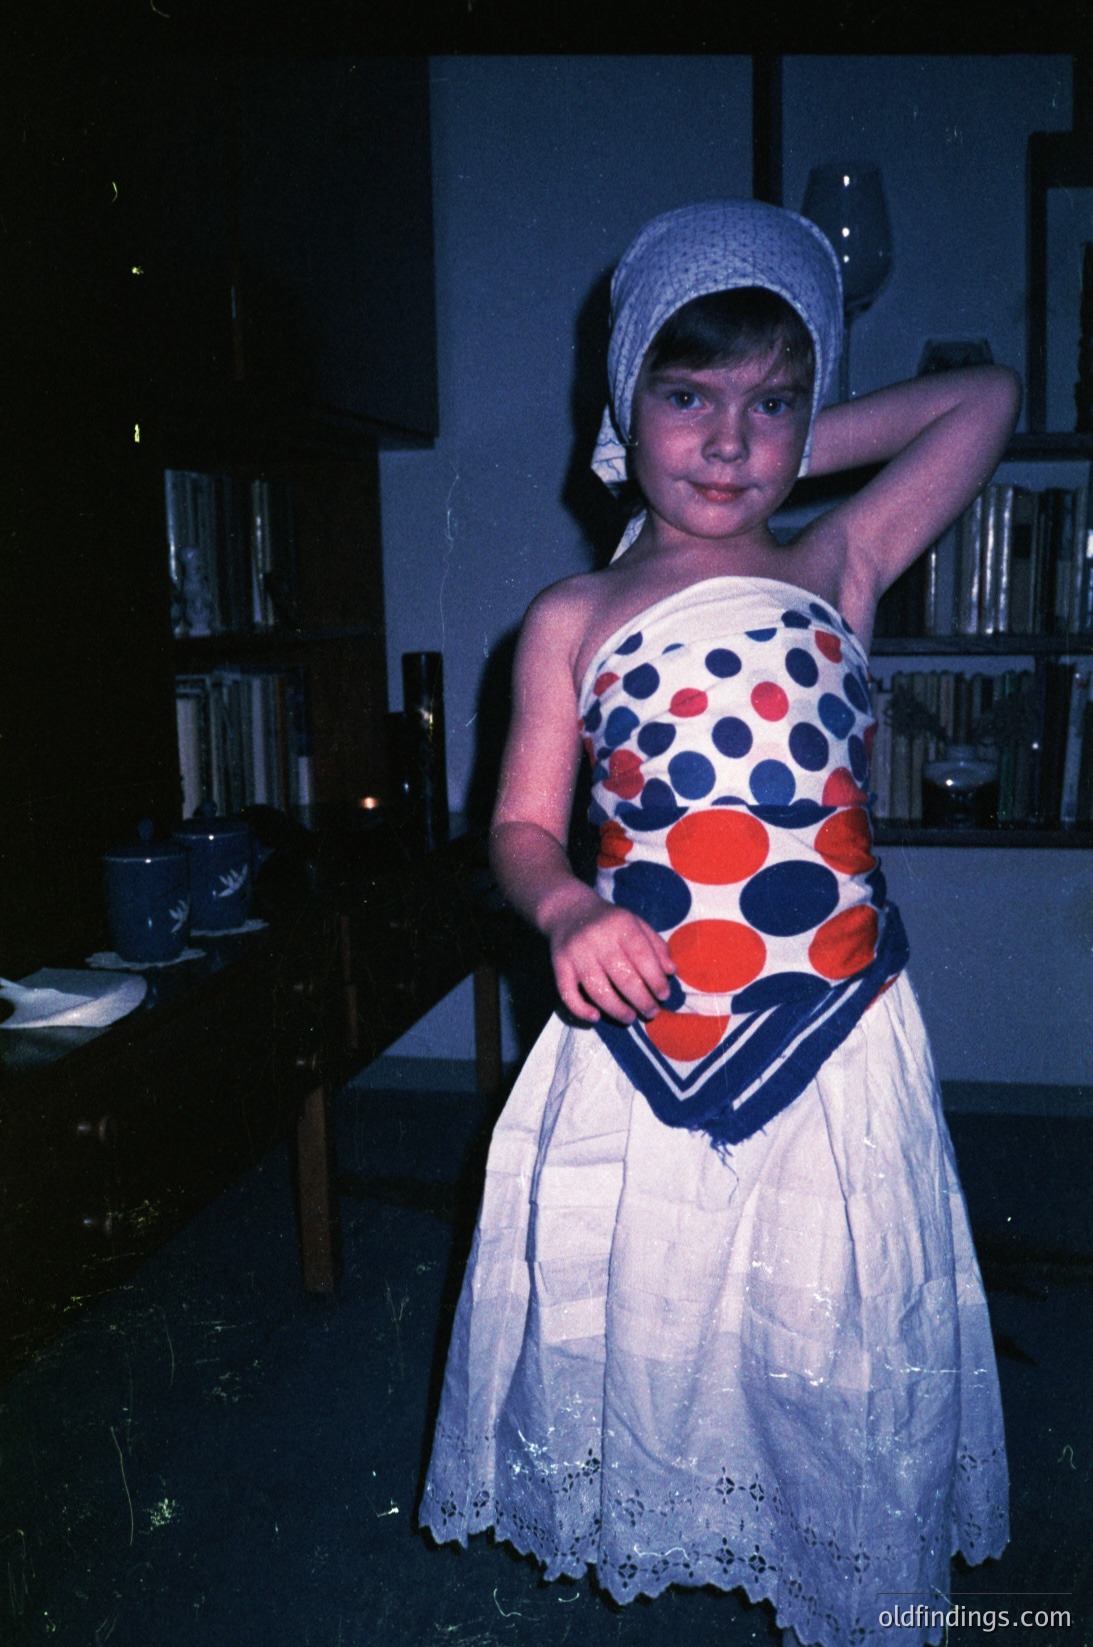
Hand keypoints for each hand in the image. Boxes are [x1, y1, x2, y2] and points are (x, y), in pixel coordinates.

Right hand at [544, 889, 675, 1024]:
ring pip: (598, 990)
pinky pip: (567, 994)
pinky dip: (581, 1009)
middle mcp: (598, 939)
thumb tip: (671, 972)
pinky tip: (595, 1017)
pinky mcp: (559, 965)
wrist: (568, 910)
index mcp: (621, 925)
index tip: (664, 995)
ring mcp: (576, 953)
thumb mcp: (636, 923)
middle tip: (651, 1012)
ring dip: (617, 1010)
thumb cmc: (609, 921)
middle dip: (642, 1000)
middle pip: (623, 978)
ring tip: (630, 1017)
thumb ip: (656, 946)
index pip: (643, 957)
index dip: (656, 980)